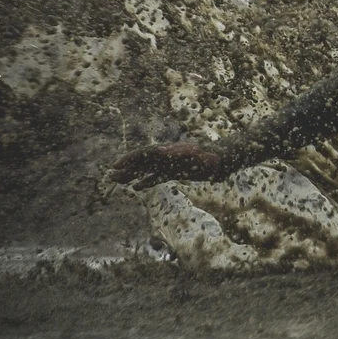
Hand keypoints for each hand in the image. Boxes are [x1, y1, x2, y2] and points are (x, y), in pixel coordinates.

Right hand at [109, 142, 225, 189]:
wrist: (226, 159)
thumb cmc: (213, 157)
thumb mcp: (199, 156)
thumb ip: (183, 154)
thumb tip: (162, 151)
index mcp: (171, 151)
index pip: (146, 153)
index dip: (131, 158)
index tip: (117, 164)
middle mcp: (169, 156)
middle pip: (144, 161)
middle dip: (127, 167)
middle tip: (111, 176)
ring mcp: (172, 163)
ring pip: (148, 168)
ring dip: (133, 174)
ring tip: (118, 180)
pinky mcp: (178, 171)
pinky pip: (158, 176)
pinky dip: (147, 180)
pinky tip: (137, 187)